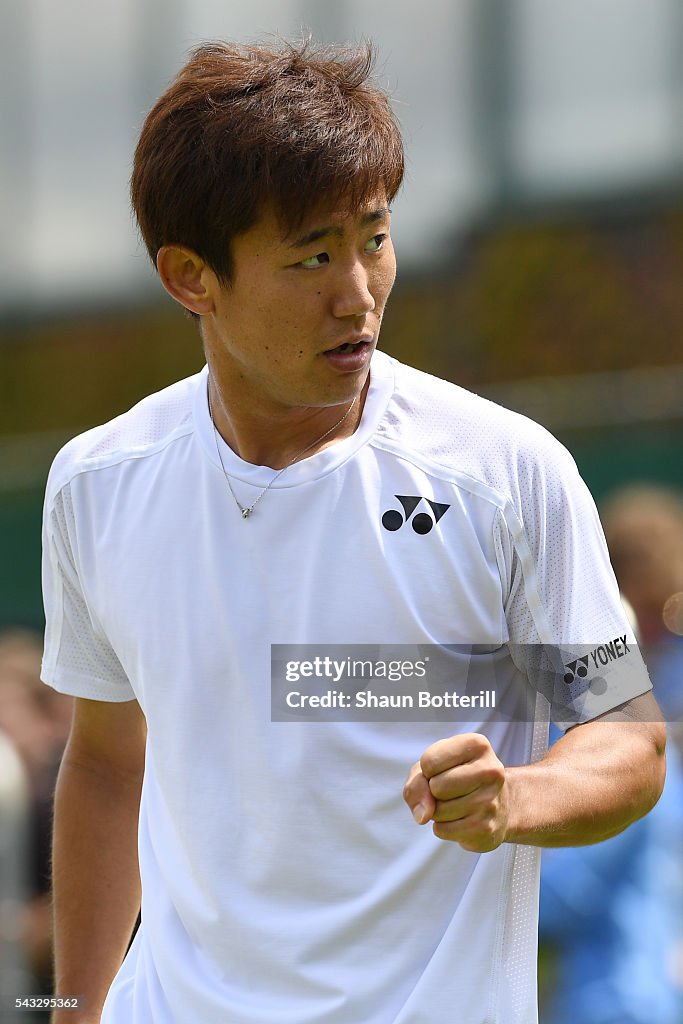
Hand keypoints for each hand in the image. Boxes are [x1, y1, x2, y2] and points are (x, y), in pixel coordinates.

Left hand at [403, 733, 508, 851]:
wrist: (498, 806)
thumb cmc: (457, 778)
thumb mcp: (431, 768)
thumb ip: (416, 784)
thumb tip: (423, 816)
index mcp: (477, 745)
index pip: (429, 761)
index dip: (428, 770)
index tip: (445, 769)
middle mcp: (490, 770)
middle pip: (436, 786)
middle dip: (434, 791)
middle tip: (451, 789)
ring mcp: (490, 801)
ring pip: (438, 811)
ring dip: (438, 811)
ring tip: (458, 803)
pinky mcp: (486, 829)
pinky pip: (442, 830)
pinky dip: (443, 827)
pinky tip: (461, 819)